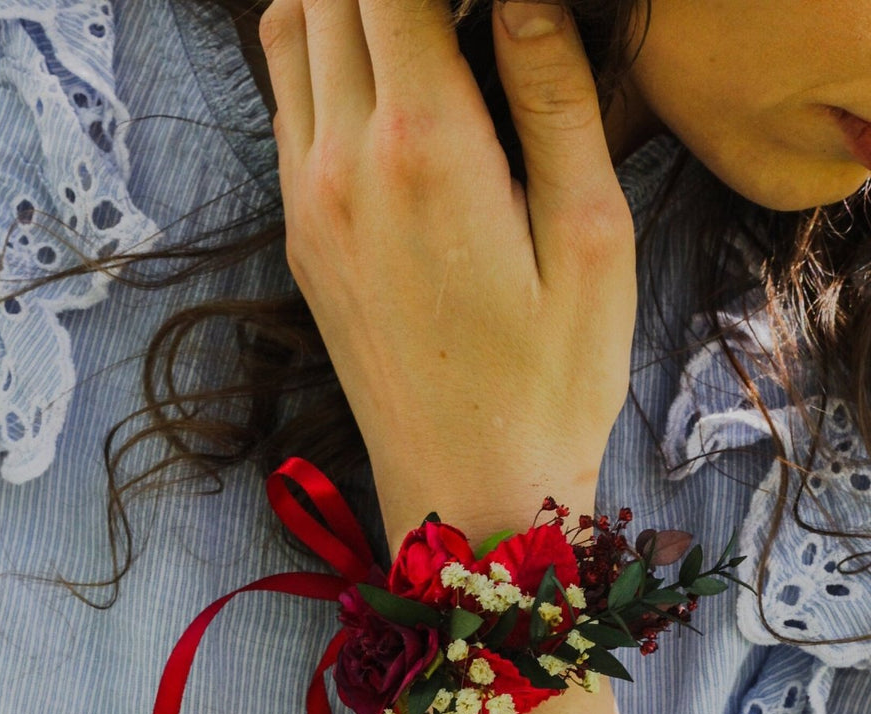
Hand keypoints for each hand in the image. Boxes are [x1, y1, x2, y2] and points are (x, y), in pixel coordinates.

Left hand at [260, 0, 637, 544]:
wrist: (467, 496)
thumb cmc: (548, 385)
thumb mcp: (591, 239)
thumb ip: (557, 98)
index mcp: (425, 144)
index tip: (485, 1)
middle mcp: (344, 161)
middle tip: (456, 19)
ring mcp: (309, 202)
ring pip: (289, 34)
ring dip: (344, 3)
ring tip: (420, 22)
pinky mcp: (301, 239)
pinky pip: (289, 107)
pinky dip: (321, 58)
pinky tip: (388, 80)